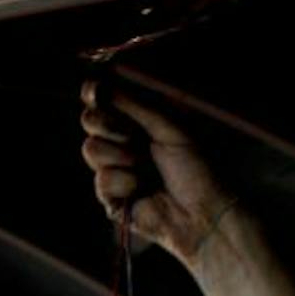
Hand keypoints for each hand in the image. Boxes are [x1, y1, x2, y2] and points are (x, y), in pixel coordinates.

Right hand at [79, 82, 238, 267]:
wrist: (204, 211)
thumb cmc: (196, 168)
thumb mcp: (167, 127)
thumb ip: (133, 105)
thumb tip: (100, 84)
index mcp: (139, 123)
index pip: (104, 101)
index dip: (96, 95)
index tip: (96, 93)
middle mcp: (124, 144)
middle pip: (90, 121)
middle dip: (108, 124)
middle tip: (134, 136)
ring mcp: (116, 171)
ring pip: (92, 149)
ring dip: (121, 156)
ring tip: (146, 169)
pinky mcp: (112, 200)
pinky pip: (102, 180)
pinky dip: (125, 183)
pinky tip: (143, 191)